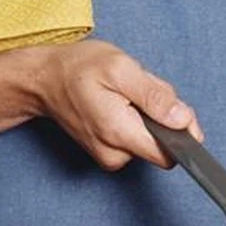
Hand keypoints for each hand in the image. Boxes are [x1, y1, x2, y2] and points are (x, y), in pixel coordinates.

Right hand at [29, 38, 201, 169]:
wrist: (43, 80)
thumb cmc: (78, 69)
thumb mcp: (121, 68)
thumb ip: (155, 96)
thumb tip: (183, 120)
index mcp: (119, 133)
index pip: (170, 154)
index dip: (182, 133)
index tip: (177, 110)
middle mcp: (115, 154)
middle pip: (163, 145)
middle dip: (162, 118)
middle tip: (140, 91)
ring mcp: (110, 157)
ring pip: (151, 141)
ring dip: (148, 117)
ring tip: (124, 95)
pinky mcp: (108, 154)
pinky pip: (137, 140)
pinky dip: (136, 121)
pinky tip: (119, 104)